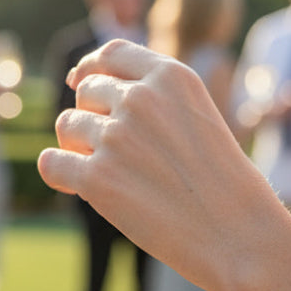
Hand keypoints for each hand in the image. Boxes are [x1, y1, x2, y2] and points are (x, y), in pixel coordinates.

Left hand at [37, 40, 280, 290]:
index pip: (111, 54)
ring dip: (77, 147)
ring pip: (67, 126)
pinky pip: (52, 164)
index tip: (78, 81)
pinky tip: (73, 187)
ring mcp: (116, 138)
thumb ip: (156, 99)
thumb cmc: (224, 184)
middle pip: (86, 91)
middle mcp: (140, 99)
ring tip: (109, 175)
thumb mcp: (200, 118)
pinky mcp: (97, 180)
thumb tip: (82, 83)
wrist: (238, 236)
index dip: (90, 67)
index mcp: (171, 76)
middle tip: (114, 154)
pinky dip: (58, 172)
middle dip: (91, 117)